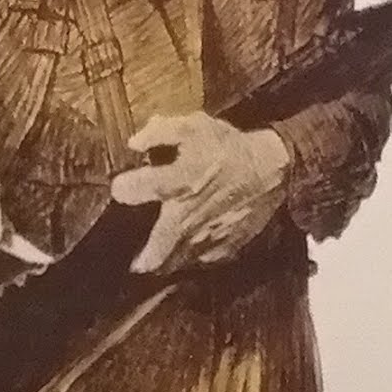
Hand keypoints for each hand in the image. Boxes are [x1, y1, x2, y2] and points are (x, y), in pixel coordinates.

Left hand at [115, 110, 291, 278]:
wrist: (270, 168)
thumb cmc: (227, 148)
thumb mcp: (194, 127)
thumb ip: (160, 131)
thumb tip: (134, 142)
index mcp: (177, 184)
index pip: (134, 191)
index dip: (123, 189)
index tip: (120, 188)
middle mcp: (188, 217)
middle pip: (154, 253)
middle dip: (140, 260)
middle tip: (132, 261)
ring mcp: (207, 238)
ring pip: (175, 263)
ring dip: (163, 263)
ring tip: (153, 261)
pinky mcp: (224, 248)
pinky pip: (200, 263)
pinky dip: (189, 260)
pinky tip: (184, 252)